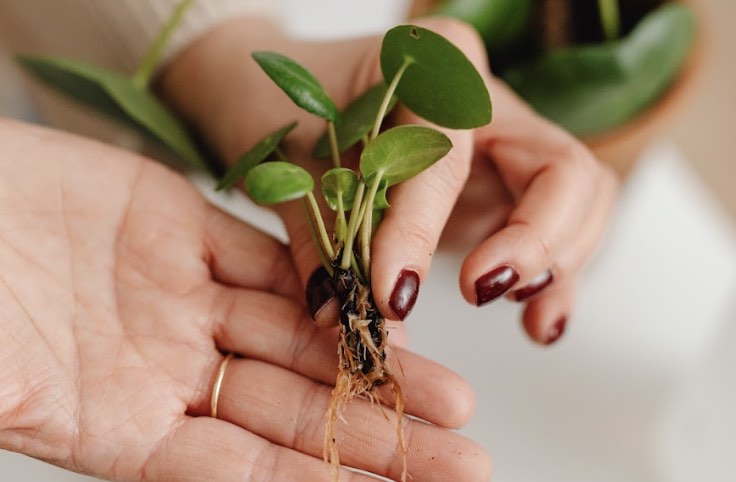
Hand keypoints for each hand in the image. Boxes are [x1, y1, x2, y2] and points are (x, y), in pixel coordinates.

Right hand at [0, 119, 488, 480]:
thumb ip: (39, 415)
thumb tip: (61, 430)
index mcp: (122, 426)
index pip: (246, 472)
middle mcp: (164, 366)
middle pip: (292, 409)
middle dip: (377, 433)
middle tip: (461, 454)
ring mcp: (177, 295)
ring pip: (297, 334)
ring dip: (371, 360)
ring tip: (450, 394)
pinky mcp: (178, 225)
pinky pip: (264, 252)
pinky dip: (320, 272)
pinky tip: (378, 294)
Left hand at [161, 16, 617, 344]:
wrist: (274, 93)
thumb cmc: (278, 106)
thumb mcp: (286, 162)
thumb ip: (320, 238)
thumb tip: (343, 316)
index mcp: (432, 65)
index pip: (449, 153)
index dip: (421, 227)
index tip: (390, 294)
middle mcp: (484, 99)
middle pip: (560, 167)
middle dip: (535, 239)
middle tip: (481, 289)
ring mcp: (502, 144)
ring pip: (580, 197)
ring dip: (559, 261)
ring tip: (525, 316)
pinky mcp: (501, 187)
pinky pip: (557, 227)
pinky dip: (557, 276)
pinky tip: (538, 322)